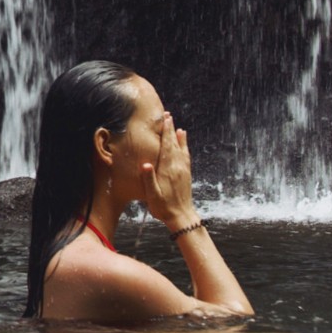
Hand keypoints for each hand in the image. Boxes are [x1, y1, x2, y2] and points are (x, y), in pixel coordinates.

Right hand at [139, 114, 196, 230]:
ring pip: (181, 148)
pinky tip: (183, 141)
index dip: (166, 132)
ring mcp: (183, 169)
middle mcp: (177, 166)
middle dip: (171, 129)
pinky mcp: (186, 174)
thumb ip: (149, 179)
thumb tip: (145, 164)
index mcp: (168, 169)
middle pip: (174, 143)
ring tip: (176, 126)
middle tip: (168, 116)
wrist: (181, 216)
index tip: (165, 119)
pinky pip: (186, 155)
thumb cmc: (163, 207)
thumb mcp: (152, 195)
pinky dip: (184, 146)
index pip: (167, 146)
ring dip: (178, 136)